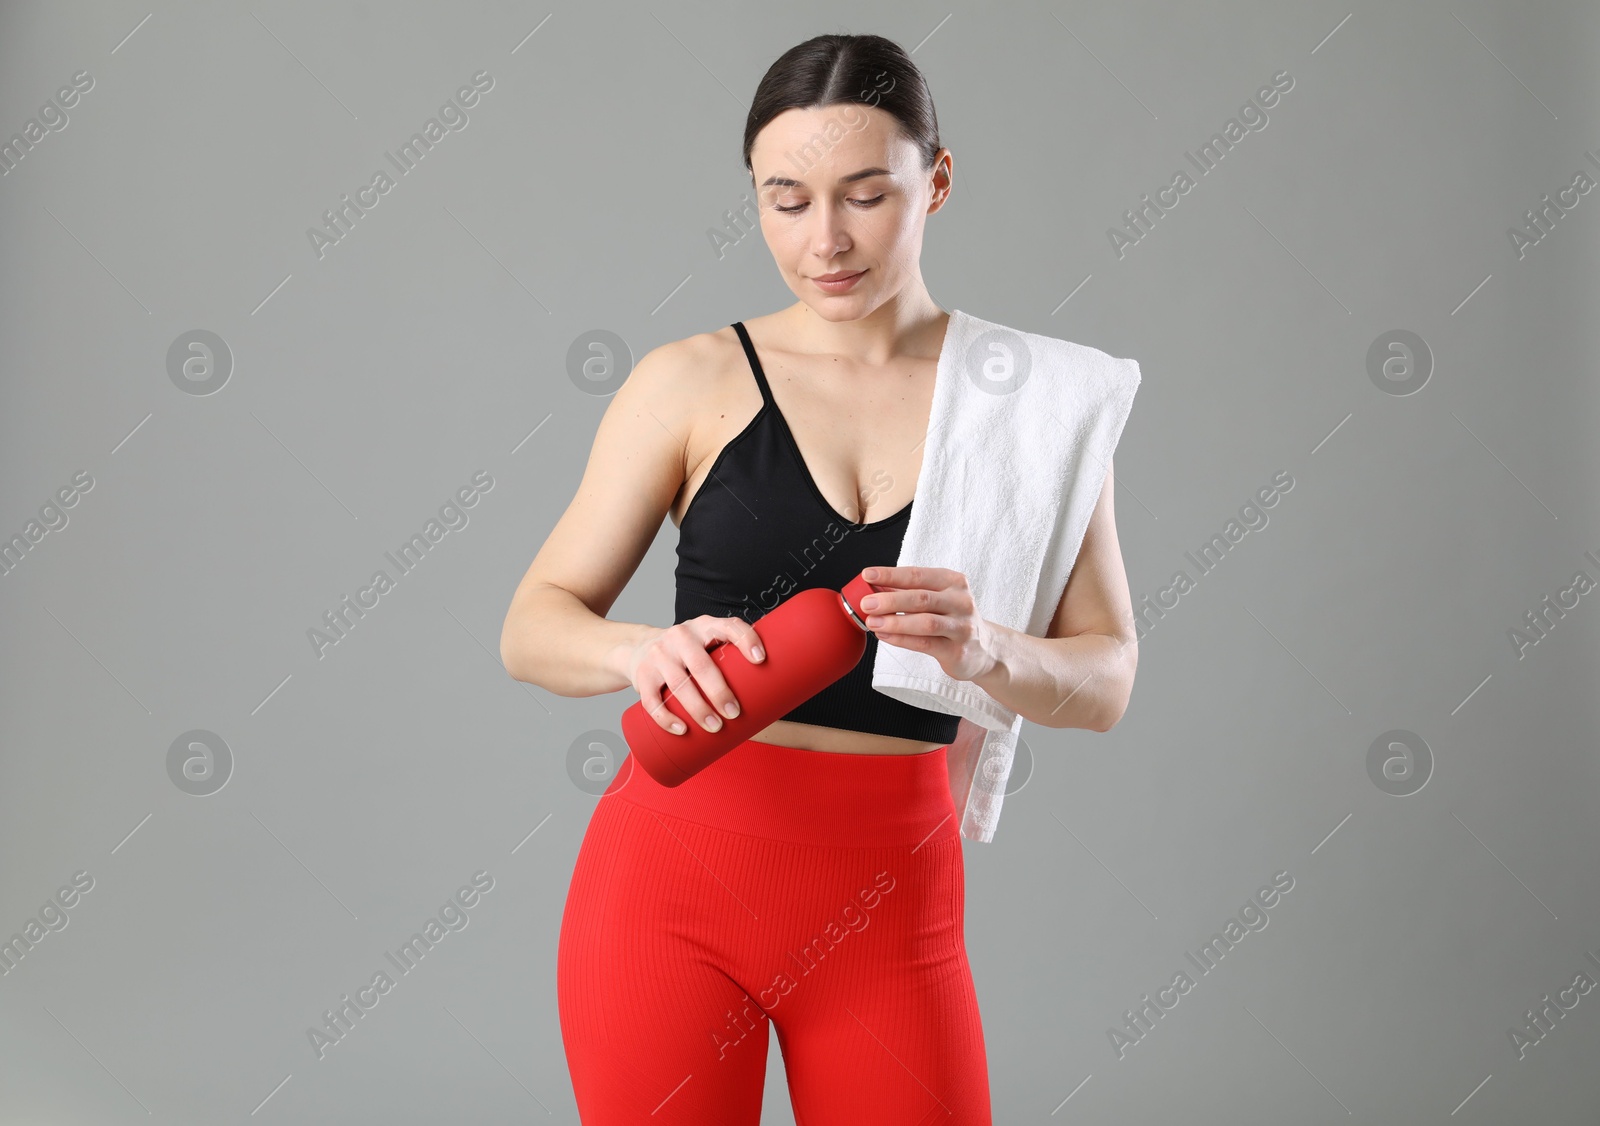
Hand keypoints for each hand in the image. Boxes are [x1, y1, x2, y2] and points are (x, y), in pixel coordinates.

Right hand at [623, 616, 765, 735]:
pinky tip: (682, 730)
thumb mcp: (705, 645)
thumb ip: (729, 661)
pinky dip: (667, 718)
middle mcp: (680, 636)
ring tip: (715, 727)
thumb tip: (771, 697)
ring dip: (698, 709)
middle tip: (735, 713)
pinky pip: (653, 700)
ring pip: (679, 685)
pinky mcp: (642, 675)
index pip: (728, 626)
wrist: (638, 649)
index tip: (760, 659)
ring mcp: (659, 655)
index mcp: (704, 626)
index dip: (745, 639)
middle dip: (720, 692)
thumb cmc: (686, 653)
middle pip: (701, 665)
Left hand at [858, 566, 997, 682]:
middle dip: (890, 600)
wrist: (985, 649)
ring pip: (924, 622)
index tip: (868, 575)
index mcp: (953, 582)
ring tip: (872, 621)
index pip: (918, 575)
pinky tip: (885, 636)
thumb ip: (910, 592)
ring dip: (894, 622)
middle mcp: (961, 602)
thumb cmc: (953, 619)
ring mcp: (961, 627)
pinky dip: (902, 639)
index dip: (891, 574)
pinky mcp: (957, 650)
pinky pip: (925, 643)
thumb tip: (874, 588)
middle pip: (921, 598)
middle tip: (866, 603)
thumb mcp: (938, 598)